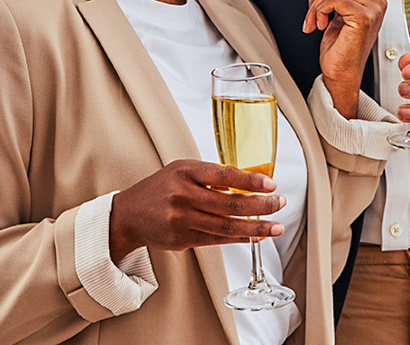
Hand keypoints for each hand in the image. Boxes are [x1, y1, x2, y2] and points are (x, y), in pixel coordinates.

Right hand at [108, 159, 285, 259]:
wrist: (129, 214)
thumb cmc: (161, 188)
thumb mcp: (183, 170)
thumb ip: (211, 175)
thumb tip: (248, 184)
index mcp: (186, 172)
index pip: (224, 175)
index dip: (250, 181)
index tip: (271, 185)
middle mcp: (183, 195)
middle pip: (229, 204)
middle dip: (260, 206)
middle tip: (279, 204)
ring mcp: (182, 220)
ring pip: (226, 226)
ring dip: (255, 228)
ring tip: (275, 227)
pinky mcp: (182, 240)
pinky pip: (217, 240)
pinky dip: (239, 239)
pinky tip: (255, 236)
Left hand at [305, 0, 385, 117]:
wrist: (341, 75)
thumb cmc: (340, 50)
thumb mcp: (340, 15)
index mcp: (374, 0)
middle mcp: (377, 3)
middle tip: (312, 14)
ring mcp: (373, 9)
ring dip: (315, 6)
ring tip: (314, 21)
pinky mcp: (363, 17)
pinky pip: (333, 0)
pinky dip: (319, 11)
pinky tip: (320, 25)